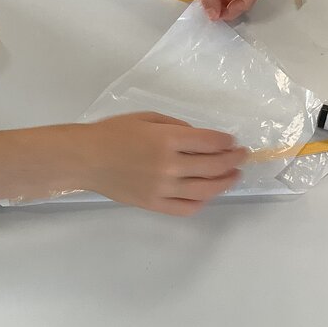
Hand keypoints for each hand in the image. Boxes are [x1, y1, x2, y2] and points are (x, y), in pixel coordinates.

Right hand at [68, 112, 248, 215]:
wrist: (85, 158)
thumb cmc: (113, 133)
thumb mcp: (147, 118)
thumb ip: (176, 126)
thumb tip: (199, 138)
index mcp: (167, 140)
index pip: (210, 143)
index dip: (227, 143)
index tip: (233, 142)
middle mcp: (169, 166)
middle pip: (213, 166)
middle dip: (232, 161)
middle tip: (241, 157)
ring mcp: (162, 188)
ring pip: (205, 189)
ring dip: (224, 183)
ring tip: (233, 176)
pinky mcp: (154, 204)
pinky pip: (186, 208)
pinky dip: (201, 202)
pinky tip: (207, 194)